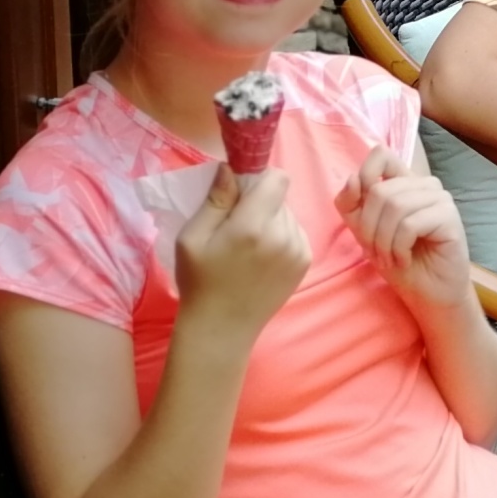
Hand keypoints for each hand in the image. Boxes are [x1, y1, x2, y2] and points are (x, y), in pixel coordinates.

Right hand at [176, 166, 309, 341]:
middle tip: (236, 226)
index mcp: (253, 226)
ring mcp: (298, 250)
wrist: (222, 328)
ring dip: (271, 220)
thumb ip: (216, 199)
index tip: (241, 192)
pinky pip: (295, 232)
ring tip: (248, 246)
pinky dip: (280, 236)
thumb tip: (231, 169)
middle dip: (260, 202)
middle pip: (279, 197)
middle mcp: (283, 235)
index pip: (277, 178)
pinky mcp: (304, 262)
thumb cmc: (199, 281)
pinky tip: (261, 257)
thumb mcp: (192, 237)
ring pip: (287, 214)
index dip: (259, 178)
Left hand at [336, 146, 473, 310]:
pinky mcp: (449, 216)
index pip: (381, 154)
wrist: (427, 293)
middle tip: (376, 253)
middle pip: (380, 190)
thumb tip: (354, 180)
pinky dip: (399, 248)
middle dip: (369, 229)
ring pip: (394, 206)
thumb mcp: (363, 231)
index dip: (365, 177)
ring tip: (390, 259)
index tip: (361, 211)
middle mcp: (424, 184)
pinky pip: (410, 224)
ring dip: (383, 242)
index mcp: (404, 181)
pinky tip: (404, 260)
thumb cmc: (397, 260)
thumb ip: (351, 203)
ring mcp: (440, 198)